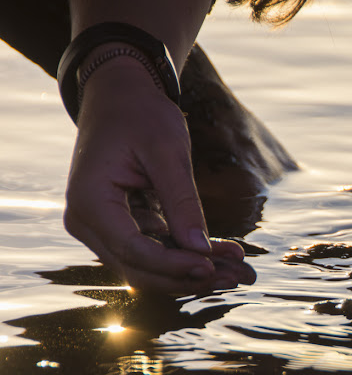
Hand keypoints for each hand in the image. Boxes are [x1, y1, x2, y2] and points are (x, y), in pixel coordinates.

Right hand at [64, 55, 255, 292]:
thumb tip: (202, 250)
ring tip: (240, 269)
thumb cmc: (140, 115)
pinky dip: (187, 256)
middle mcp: (87, 223)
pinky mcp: (121, 228)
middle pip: (140, 268)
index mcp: (90, 201)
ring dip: (193, 272)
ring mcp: (101, 229)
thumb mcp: (167, 152)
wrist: (121, 97)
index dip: (173, 265)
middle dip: (190, 276)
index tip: (212, 267)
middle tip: (239, 275)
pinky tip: (223, 255)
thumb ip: (182, 202)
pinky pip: (154, 253)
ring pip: (149, 267)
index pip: (131, 249)